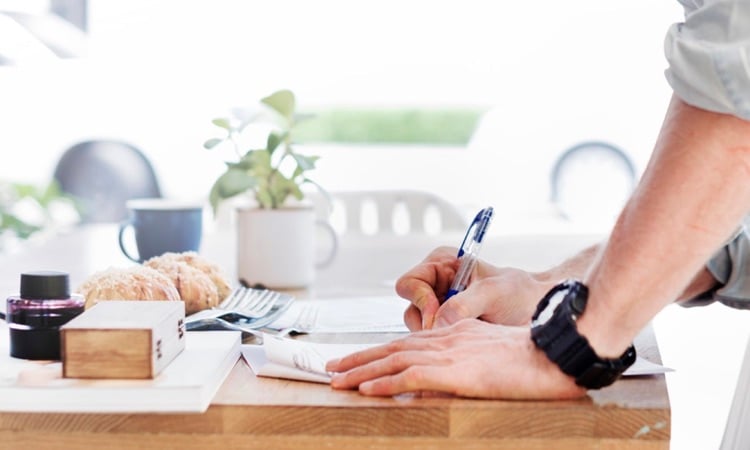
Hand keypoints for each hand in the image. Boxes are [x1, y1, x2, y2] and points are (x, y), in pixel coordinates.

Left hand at [326, 319, 584, 399]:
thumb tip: (441, 379)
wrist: (553, 354)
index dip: (378, 350)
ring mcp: (448, 354)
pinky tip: (366, 389)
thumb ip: (465, 361)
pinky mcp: (454, 371)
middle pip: (392, 348)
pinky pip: (410, 376)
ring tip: (336, 380)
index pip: (406, 342)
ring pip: (393, 360)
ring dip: (361, 371)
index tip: (356, 359)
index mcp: (454, 333)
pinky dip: (384, 383)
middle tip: (332, 367)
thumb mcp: (491, 354)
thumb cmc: (531, 356)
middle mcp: (445, 339)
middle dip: (359, 358)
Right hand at [396, 247, 550, 329]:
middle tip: (452, 333)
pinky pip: (432, 341)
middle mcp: (435, 286)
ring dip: (438, 336)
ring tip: (466, 336)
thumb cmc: (521, 294)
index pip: (410, 282)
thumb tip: (438, 324)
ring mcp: (440, 309)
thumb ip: (464, 305)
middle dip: (429, 323)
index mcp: (442, 264)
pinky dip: (444, 346)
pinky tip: (465, 344)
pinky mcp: (447, 329)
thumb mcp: (493, 293)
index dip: (421, 300)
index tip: (439, 316)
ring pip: (419, 328)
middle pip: (411, 308)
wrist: (540, 313)